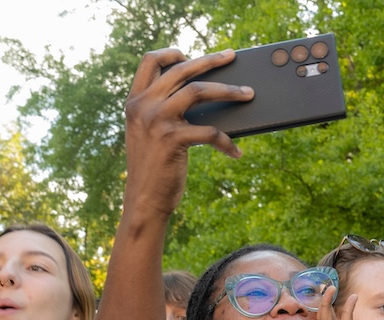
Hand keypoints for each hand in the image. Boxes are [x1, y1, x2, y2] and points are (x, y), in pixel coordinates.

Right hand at [122, 49, 252, 218]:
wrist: (144, 201)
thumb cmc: (152, 169)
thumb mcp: (148, 134)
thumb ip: (160, 110)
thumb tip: (200, 93)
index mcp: (135, 102)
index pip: (149, 61)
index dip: (171, 53)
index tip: (190, 55)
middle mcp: (143, 106)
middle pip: (182, 69)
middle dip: (211, 60)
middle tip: (232, 57)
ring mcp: (157, 121)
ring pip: (199, 91)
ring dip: (229, 90)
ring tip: (248, 94)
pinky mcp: (173, 139)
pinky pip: (209, 132)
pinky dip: (226, 142)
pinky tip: (235, 152)